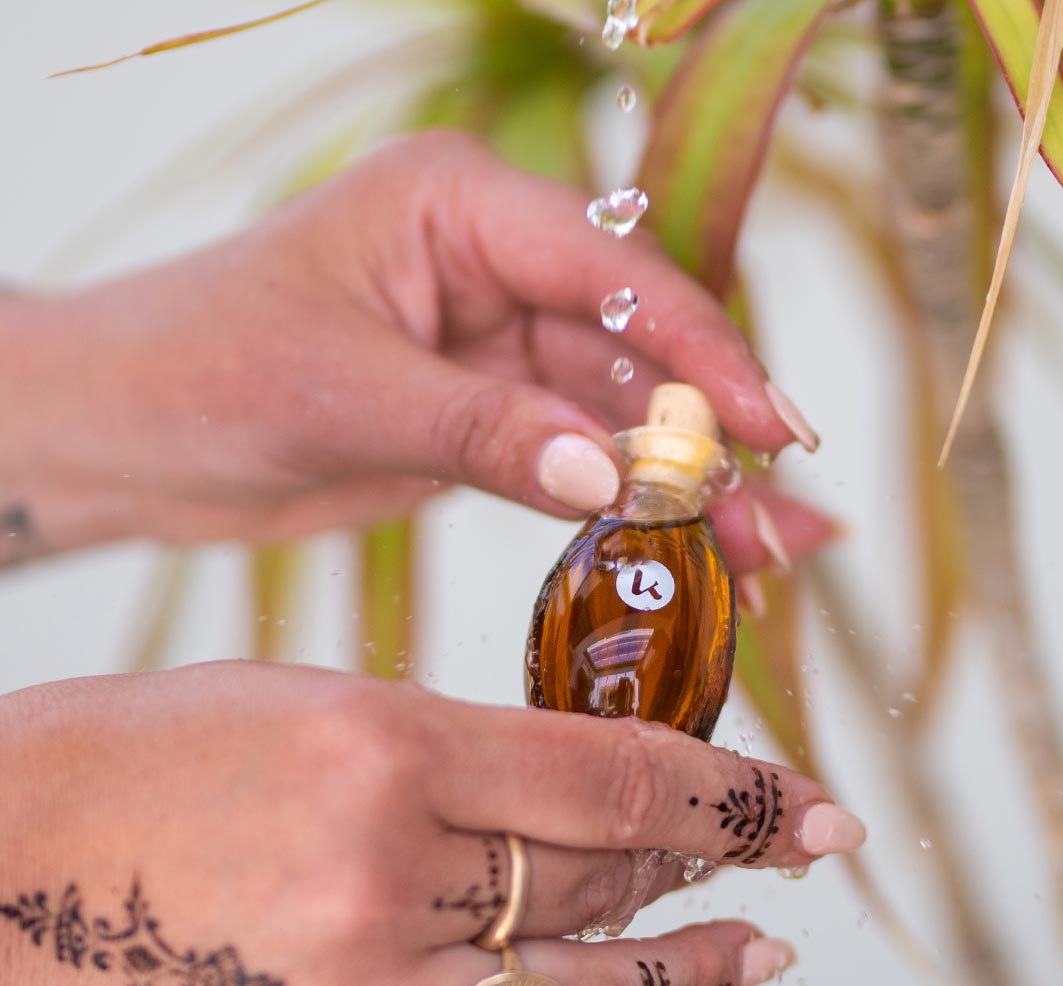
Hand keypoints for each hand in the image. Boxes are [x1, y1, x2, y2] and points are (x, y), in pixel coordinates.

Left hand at [0, 131, 826, 572]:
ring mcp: (495, 343)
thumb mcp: (345, 394)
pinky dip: (633, 502)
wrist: (130, 434)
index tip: (769, 429)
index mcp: (460, 205)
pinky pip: (579, 455)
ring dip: (685, 484)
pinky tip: (695, 542)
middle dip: (710, 438)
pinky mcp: (488, 414)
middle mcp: (493, 263)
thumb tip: (613, 477)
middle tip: (783, 519)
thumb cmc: (202, 371)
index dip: (704, 351)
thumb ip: (484, 430)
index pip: (615, 272)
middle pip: (636, 349)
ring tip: (763, 554)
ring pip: (619, 413)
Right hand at [0, 661, 864, 985]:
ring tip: (759, 958)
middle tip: (769, 855)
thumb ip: (473, 748)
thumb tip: (608, 792)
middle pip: (606, 882)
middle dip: (708, 865)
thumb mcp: (332, 698)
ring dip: (691, 978)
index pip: (616, 781)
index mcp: (388, 746)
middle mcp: (390, 876)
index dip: (738, 796)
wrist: (16, 858)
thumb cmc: (168, 748)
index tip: (815, 806)